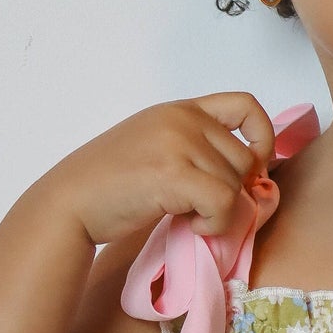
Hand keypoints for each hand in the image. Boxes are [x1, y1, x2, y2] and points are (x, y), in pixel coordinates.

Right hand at [37, 92, 277, 247]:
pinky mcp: (173, 174)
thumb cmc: (110, 185)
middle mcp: (182, 119)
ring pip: (237, 184)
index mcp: (180, 109)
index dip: (263, 138)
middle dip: (233, 191)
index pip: (247, 105)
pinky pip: (224, 203)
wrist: (69, 203)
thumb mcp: (157, 148)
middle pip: (245, 158)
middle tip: (202, 208)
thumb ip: (197, 149)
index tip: (252, 168)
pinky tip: (191, 227)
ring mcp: (177, 143)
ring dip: (221, 212)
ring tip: (189, 217)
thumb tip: (253, 177)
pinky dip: (215, 224)